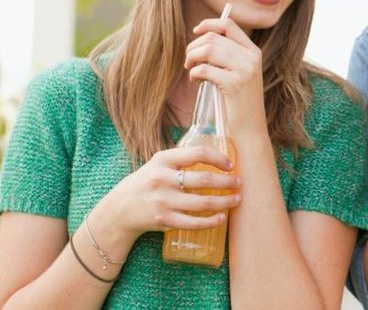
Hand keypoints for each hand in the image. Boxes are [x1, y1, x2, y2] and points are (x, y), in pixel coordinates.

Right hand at [102, 146, 240, 238]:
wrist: (119, 209)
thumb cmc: (145, 182)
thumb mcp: (158, 164)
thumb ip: (181, 160)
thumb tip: (216, 157)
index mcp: (163, 160)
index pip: (197, 153)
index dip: (218, 158)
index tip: (230, 165)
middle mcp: (162, 179)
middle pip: (205, 180)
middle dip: (227, 182)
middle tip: (239, 183)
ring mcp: (163, 201)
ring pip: (203, 203)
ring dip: (225, 202)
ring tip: (236, 199)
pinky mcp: (164, 220)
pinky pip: (194, 222)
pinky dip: (211, 221)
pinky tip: (222, 218)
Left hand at [185, 16, 264, 134]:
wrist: (250, 130)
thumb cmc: (239, 103)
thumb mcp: (238, 74)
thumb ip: (227, 56)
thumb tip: (201, 40)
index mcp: (253, 51)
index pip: (228, 24)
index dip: (208, 24)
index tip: (195, 31)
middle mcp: (251, 57)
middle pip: (213, 37)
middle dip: (193, 47)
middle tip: (188, 62)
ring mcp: (245, 70)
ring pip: (208, 50)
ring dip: (192, 59)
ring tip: (190, 71)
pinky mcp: (235, 84)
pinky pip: (204, 69)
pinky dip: (193, 75)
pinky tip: (195, 82)